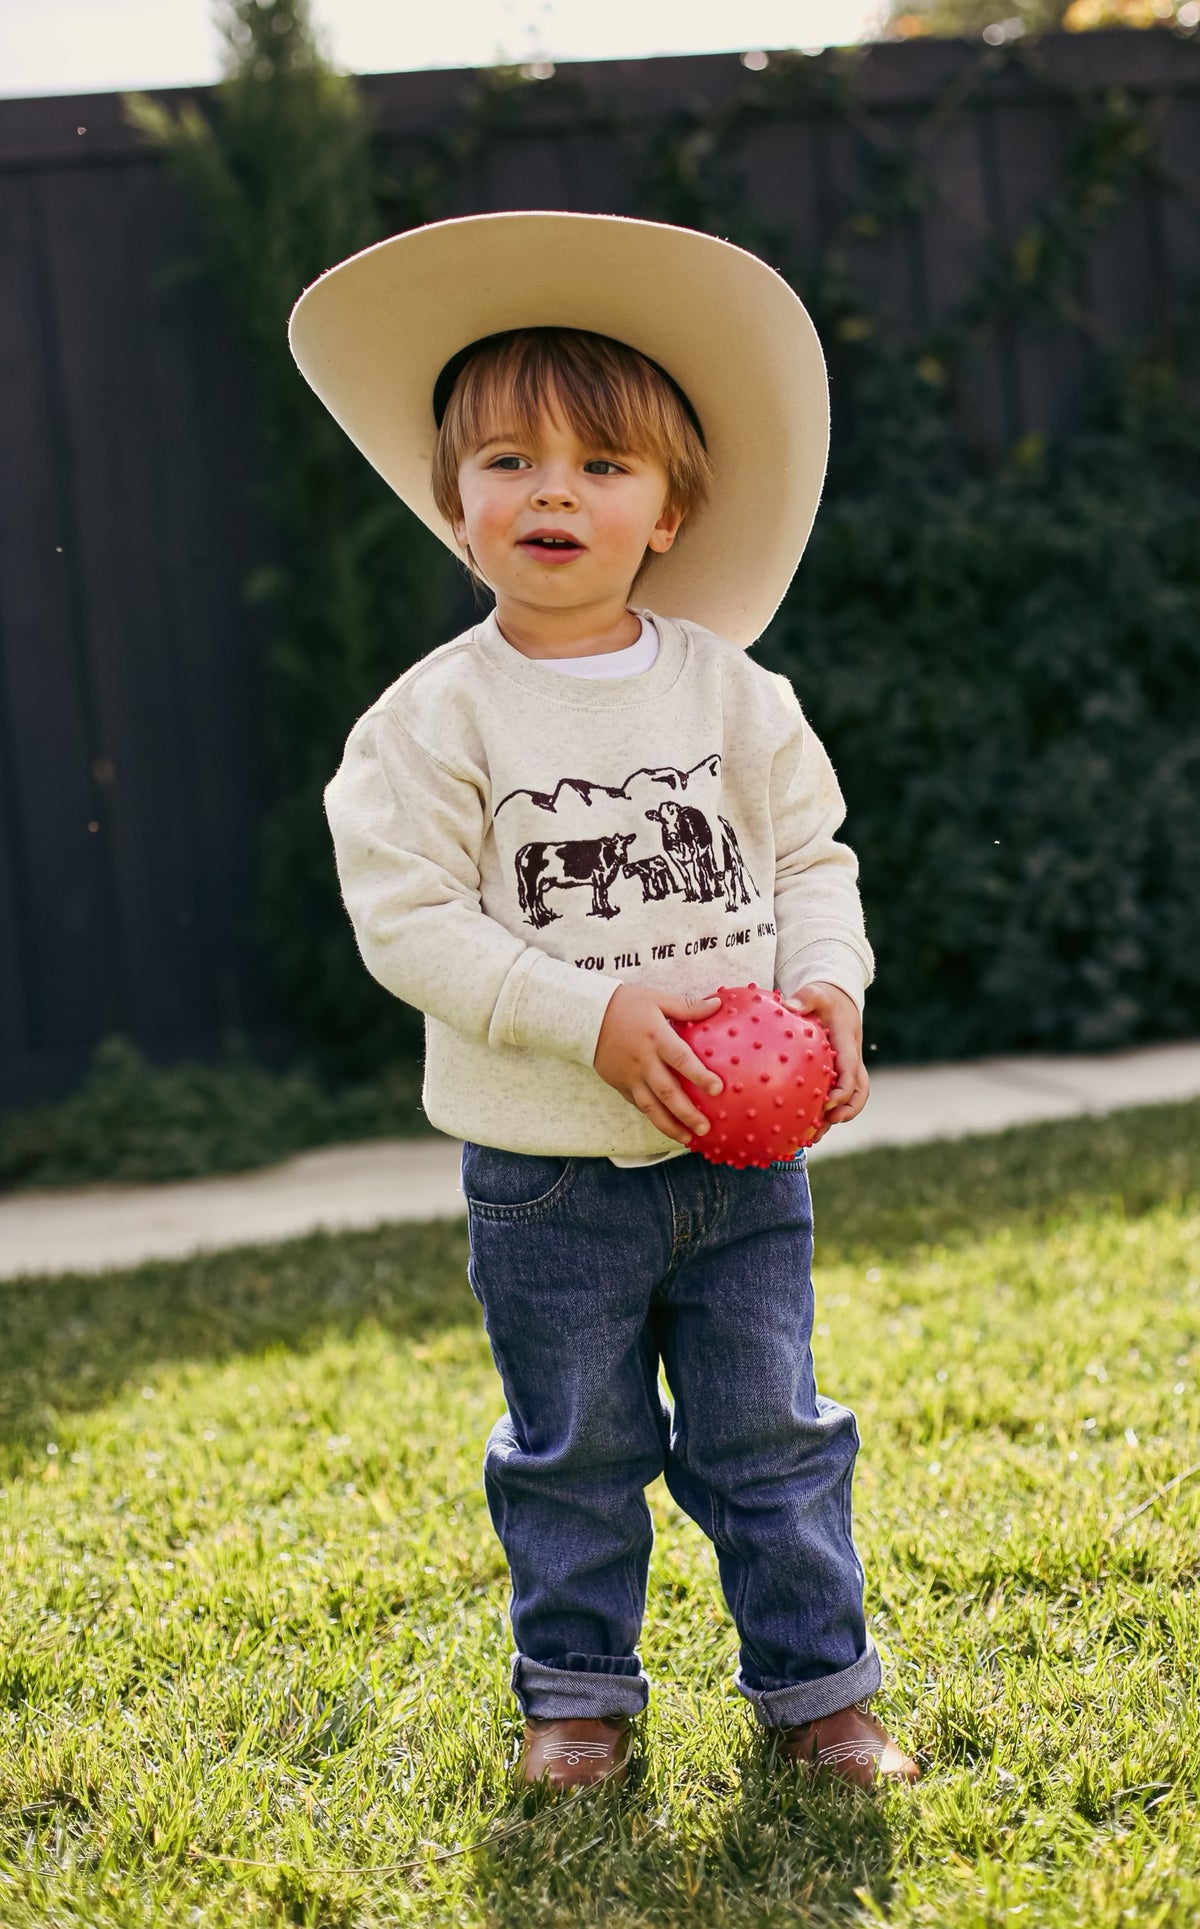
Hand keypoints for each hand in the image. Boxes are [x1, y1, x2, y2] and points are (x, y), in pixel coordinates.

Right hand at [594, 984, 724, 1146]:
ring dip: (670, 1125)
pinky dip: (652, 1117)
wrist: (584, 1015)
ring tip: (687, 1139)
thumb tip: (716, 1004)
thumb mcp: (656, 998)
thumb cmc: (624, 1004)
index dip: (700, 1076)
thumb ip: (687, 1006)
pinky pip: (637, 1104)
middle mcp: (643, 1060)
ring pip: (651, 1106)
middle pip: (667, 1092)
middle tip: (705, 1128)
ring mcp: (629, 1075)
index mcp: (656, 1037)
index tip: (718, 1089)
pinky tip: (667, 1127)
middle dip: (687, 1113)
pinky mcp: (618, 1084)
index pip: (681, 1060)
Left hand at [780, 982, 868, 1143]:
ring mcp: (845, 1069)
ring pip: (849, 1098)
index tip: (828, 1102)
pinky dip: (822, 1112)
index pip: (851, 1070)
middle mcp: (851, 1060)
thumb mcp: (816, 993)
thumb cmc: (824, 997)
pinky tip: (800, 1127)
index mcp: (847, 1043)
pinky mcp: (835, 1074)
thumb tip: (788, 1005)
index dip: (843, 1089)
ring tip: (813, 1138)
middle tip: (827, 1123)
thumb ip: (805, 998)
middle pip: (859, 1091)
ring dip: (835, 1118)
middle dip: (847, 1110)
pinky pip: (834, 1096)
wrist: (836, 999)